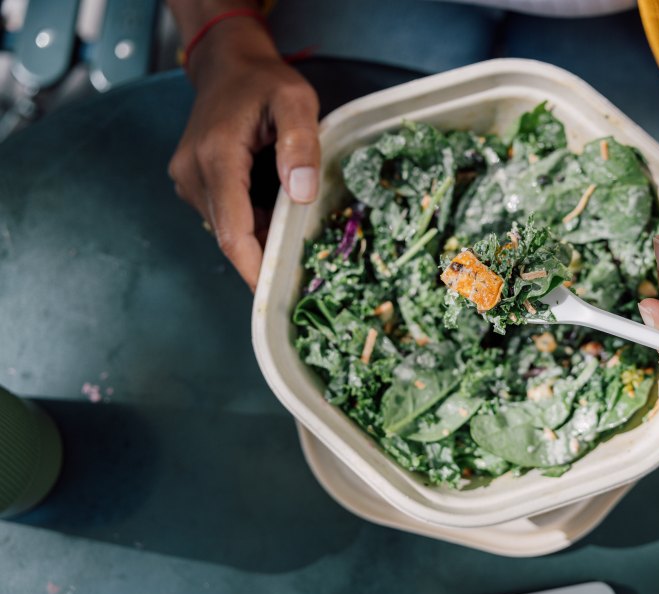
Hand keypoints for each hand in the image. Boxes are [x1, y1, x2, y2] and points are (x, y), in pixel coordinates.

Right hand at [168, 19, 319, 288]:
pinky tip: (277, 213)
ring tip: (296, 233)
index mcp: (216, 157)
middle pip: (230, 234)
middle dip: (264, 256)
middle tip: (304, 268)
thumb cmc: (264, 82)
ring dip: (260, 237)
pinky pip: (225, 215)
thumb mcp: (295, 101)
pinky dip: (252, 222)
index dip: (253, 267)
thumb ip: (300, 143)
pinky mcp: (194, 183)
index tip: (273, 297)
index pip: (231, 230)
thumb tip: (301, 192)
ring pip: (228, 228)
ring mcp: (188, 180)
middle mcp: (192, 174)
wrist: (227, 65)